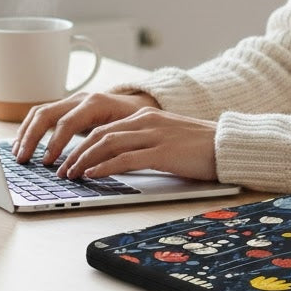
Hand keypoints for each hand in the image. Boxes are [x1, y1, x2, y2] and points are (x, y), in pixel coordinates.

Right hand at [12, 90, 159, 164]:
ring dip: (26, 133)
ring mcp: (72, 102)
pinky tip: (23, 144)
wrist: (141, 105)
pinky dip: (30, 129)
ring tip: (17, 153)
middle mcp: (81, 99)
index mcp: (96, 103)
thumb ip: (111, 146)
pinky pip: (42, 115)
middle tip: (23, 159)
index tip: (47, 162)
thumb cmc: (137, 120)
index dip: (55, 143)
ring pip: (40, 112)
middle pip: (47, 113)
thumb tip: (93, 167)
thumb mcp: (129, 133)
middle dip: (32, 137)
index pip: (68, 122)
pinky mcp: (67, 108)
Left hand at [56, 108, 217, 182]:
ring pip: (106, 145)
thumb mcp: (167, 136)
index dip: (81, 143)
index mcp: (145, 116)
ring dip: (84, 160)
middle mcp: (146, 121)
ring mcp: (153, 135)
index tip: (68, 158)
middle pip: (99, 134)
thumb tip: (118, 158)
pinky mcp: (162, 152)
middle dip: (76, 152)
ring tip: (71, 174)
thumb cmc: (200, 145)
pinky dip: (104, 167)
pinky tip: (92, 175)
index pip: (104, 128)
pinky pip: (125, 159)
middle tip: (62, 169)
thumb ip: (144, 141)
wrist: (228, 144)